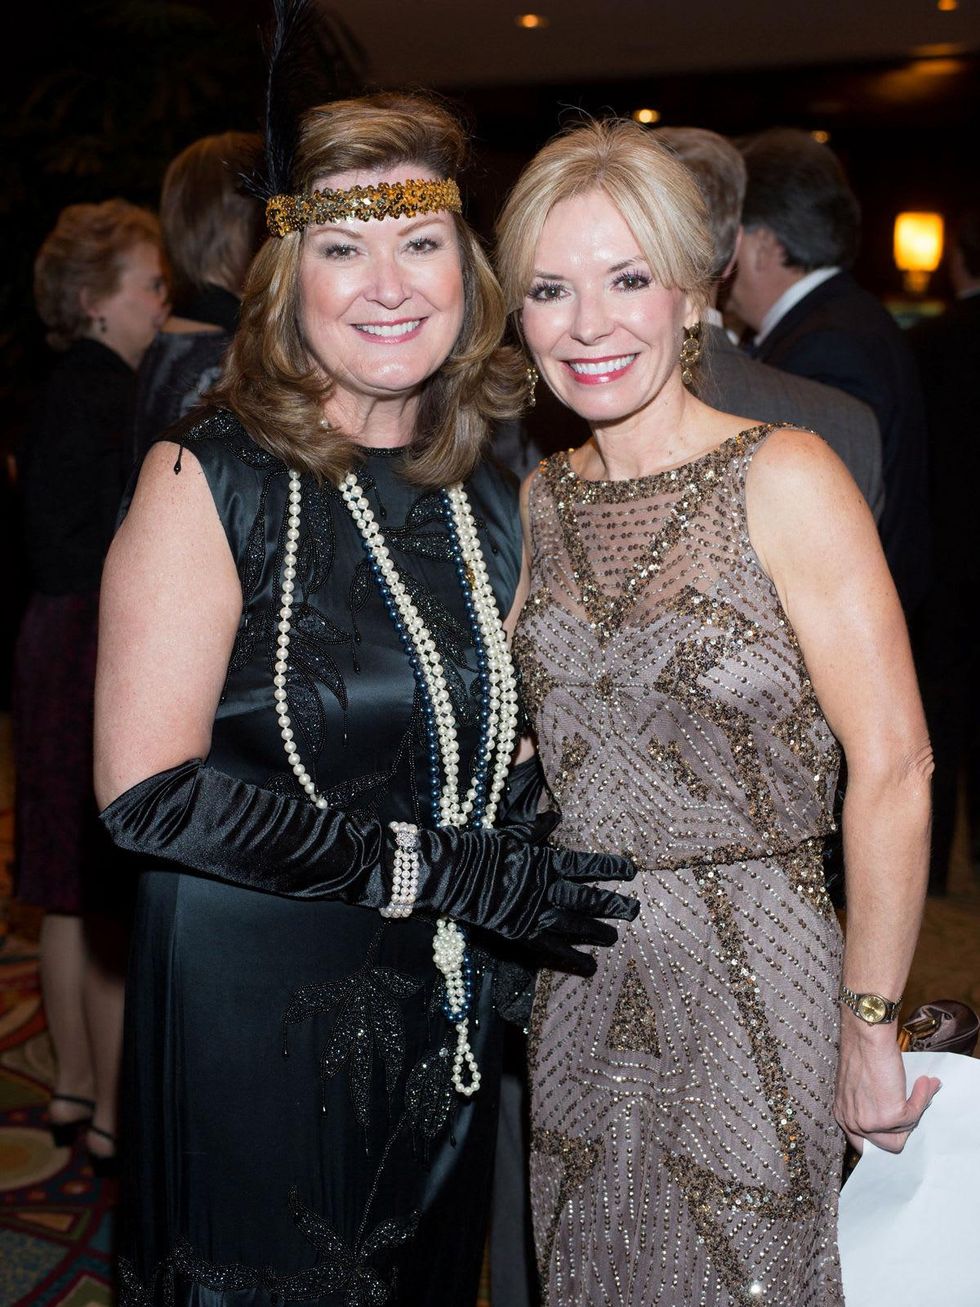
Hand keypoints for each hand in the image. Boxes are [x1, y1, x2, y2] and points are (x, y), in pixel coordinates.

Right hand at [422, 812, 638, 975]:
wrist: (450, 873)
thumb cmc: (478, 847)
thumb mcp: (510, 832)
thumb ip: (536, 829)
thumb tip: (556, 816)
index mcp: (545, 861)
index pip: (586, 866)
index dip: (610, 868)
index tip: (631, 871)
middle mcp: (546, 888)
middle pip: (587, 898)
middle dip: (612, 904)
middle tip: (634, 909)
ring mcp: (535, 912)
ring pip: (575, 924)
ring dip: (597, 930)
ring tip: (616, 936)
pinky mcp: (521, 933)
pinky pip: (552, 948)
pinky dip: (572, 957)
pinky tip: (589, 965)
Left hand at [834, 1014, 940, 1153]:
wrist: (866, 1036)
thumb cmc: (864, 1053)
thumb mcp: (860, 1087)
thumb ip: (871, 1105)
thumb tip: (898, 1120)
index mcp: (843, 1115)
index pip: (864, 1144)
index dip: (883, 1137)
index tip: (897, 1129)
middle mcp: (852, 1122)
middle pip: (886, 1145)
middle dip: (902, 1130)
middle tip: (910, 1108)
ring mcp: (870, 1122)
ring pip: (902, 1135)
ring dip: (914, 1111)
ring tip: (920, 1089)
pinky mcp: (888, 1116)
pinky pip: (914, 1116)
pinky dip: (922, 1099)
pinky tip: (923, 1083)